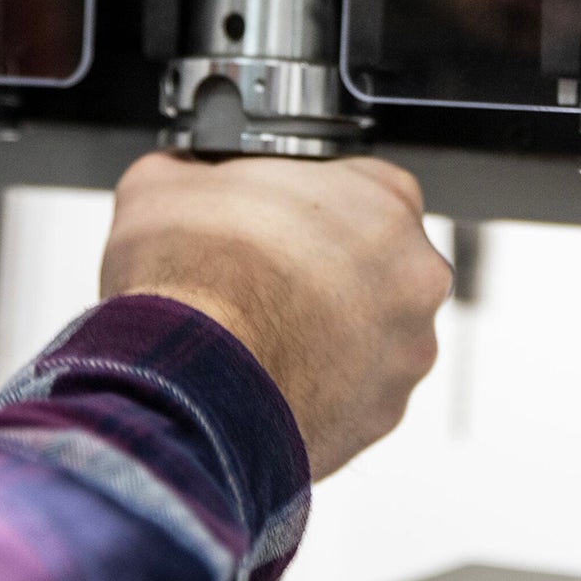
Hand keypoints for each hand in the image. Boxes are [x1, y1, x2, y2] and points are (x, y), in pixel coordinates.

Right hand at [101, 152, 451, 479]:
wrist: (187, 388)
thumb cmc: (193, 284)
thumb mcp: (166, 183)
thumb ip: (196, 168)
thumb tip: (186, 174)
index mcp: (382, 200)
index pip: (362, 186)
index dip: (311, 204)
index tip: (277, 223)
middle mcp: (415, 274)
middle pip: (377, 263)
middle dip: (329, 272)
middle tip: (268, 280)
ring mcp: (407, 349)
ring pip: (373, 333)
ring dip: (331, 333)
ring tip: (266, 335)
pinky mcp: (385, 412)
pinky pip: (359, 392)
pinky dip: (324, 388)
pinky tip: (274, 378)